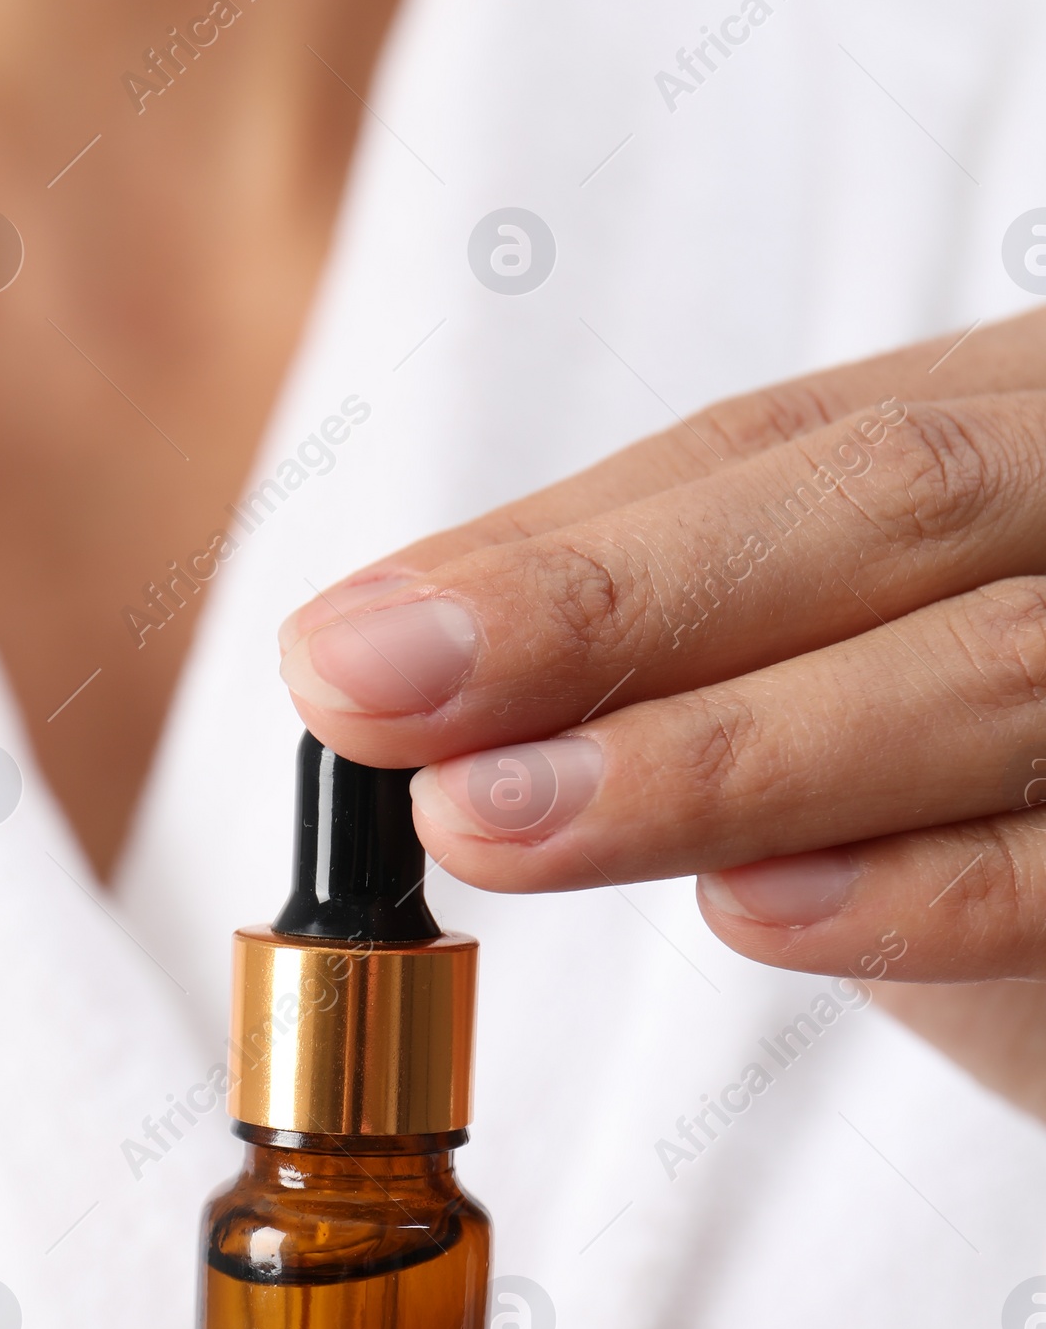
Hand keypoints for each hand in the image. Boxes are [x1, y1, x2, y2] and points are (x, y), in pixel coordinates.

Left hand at [279, 307, 1045, 1118]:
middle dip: (611, 611)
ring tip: (504, 822)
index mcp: (1018, 415)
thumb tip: (372, 656)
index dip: (560, 548)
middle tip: (382, 706)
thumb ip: (663, 631)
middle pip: (887, 509)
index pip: (780, 447)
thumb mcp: (843, 656)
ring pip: (987, 671)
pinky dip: (919, 895)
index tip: (350, 650)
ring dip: (720, 759)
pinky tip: (754, 914)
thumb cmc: (1000, 775)